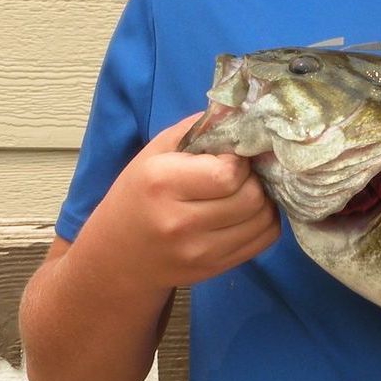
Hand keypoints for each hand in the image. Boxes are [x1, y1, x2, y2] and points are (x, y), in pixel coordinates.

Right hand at [85, 112, 280, 289]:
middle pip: (251, 197)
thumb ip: (198, 128)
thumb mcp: (154, 153)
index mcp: (162, 183)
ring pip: (263, 219)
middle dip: (254, 179)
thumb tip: (241, 111)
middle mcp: (180, 222)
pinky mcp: (214, 269)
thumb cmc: (137, 195)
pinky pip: (263, 240)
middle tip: (241, 174)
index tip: (229, 157)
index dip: (238, 160)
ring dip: (264, 200)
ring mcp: (198, 251)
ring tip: (245, 191)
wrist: (116, 257)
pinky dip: (264, 221)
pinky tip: (247, 212)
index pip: (228, 173)